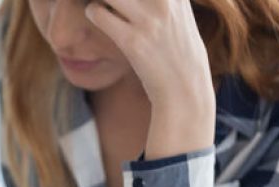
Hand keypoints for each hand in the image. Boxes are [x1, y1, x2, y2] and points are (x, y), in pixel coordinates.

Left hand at [85, 0, 214, 156]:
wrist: (184, 86)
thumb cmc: (177, 45)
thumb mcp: (178, 10)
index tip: (120, 0)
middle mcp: (165, 1)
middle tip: (108, 1)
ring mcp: (149, 21)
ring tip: (104, 4)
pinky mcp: (132, 41)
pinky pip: (97, 12)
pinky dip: (94, 12)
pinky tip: (101, 18)